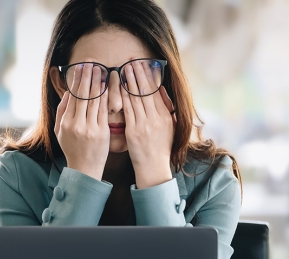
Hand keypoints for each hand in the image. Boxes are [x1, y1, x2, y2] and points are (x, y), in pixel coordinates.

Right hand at [54, 62, 108, 180]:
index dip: (77, 80)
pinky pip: (104, 111)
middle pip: (83, 95)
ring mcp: (89, 128)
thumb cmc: (72, 149)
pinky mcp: (102, 132)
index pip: (72, 96)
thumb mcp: (60, 131)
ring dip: (98, 82)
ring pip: (94, 100)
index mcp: (65, 122)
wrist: (84, 169)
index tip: (81, 67)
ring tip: (100, 69)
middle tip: (91, 61)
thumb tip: (67, 93)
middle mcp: (76, 124)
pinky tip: (108, 86)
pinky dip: (106, 97)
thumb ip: (62, 111)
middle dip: (87, 76)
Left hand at [121, 61, 176, 188]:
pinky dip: (123, 96)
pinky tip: (118, 87)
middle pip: (147, 90)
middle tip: (133, 58)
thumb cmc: (160, 149)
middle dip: (139, 73)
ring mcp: (145, 124)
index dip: (149, 75)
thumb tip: (162, 90)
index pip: (156, 91)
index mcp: (166, 116)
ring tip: (125, 67)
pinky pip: (128, 110)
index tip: (144, 63)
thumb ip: (167, 108)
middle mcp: (156, 118)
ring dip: (130, 80)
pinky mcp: (134, 131)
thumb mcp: (170, 127)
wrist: (154, 168)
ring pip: (137, 97)